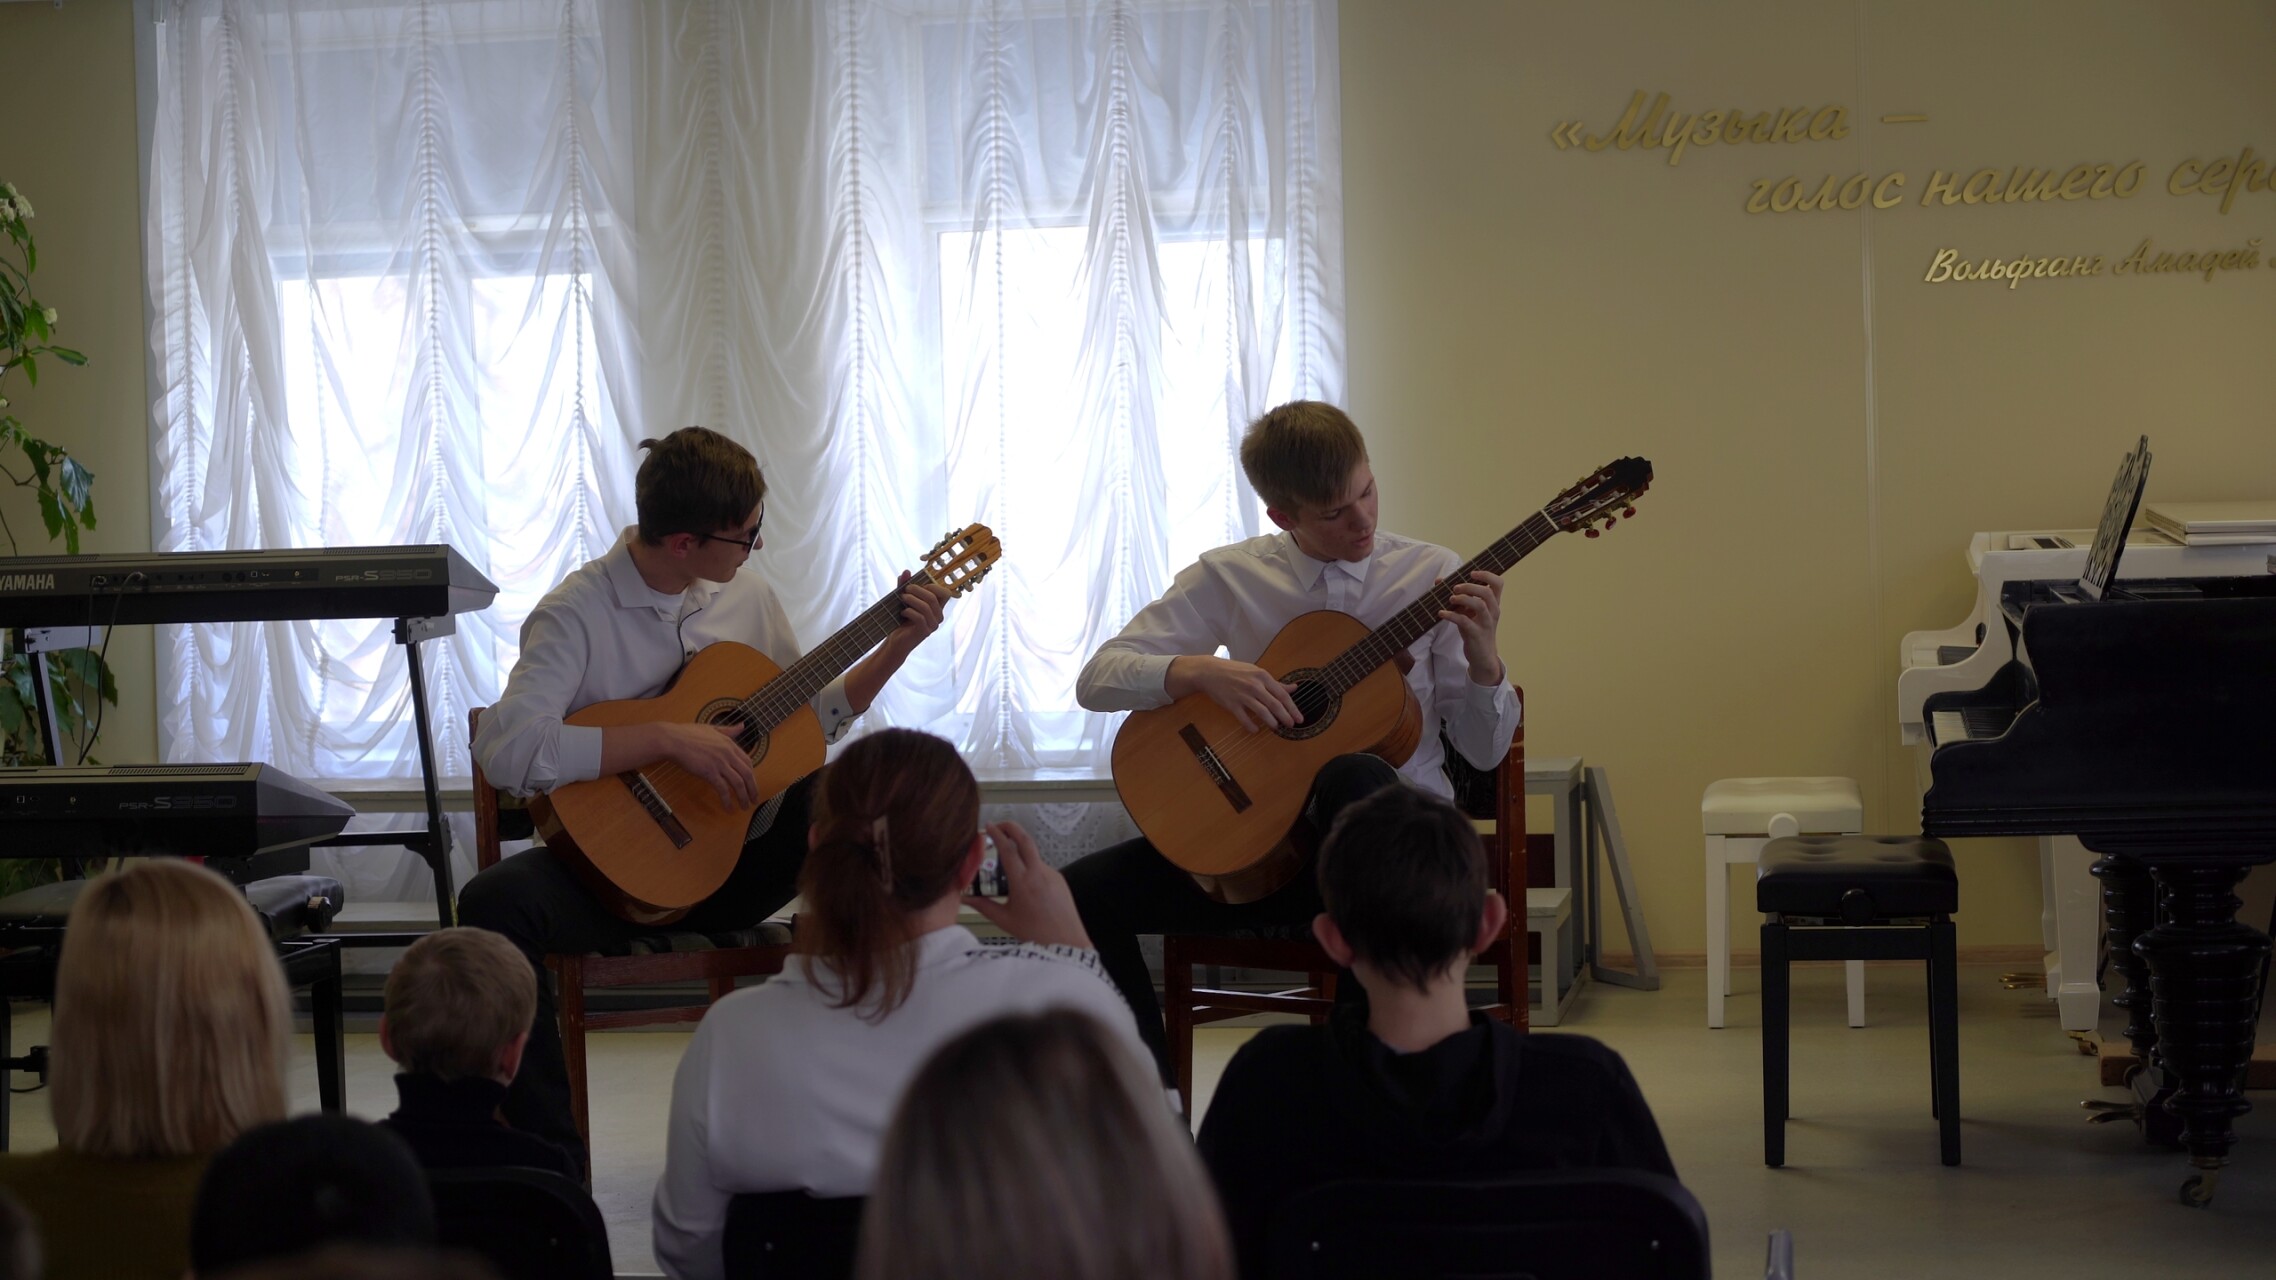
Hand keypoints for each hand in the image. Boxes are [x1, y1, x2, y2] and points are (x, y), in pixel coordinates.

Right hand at [657, 722, 758, 807]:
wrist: (672, 740)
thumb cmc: (687, 734)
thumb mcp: (712, 728)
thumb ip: (728, 730)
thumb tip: (742, 726)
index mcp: (729, 744)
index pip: (748, 761)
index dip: (752, 775)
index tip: (752, 783)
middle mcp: (727, 753)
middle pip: (747, 774)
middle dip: (752, 789)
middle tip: (754, 799)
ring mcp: (719, 763)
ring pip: (738, 783)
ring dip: (743, 797)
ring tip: (744, 806)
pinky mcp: (709, 772)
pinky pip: (723, 789)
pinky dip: (727, 800)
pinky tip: (728, 807)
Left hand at [887, 572, 950, 650]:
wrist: (896, 640)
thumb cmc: (901, 618)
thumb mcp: (903, 599)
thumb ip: (904, 585)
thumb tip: (906, 571)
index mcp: (937, 607)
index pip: (946, 593)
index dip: (934, 586)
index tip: (920, 585)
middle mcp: (938, 616)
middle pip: (934, 597)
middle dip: (918, 590)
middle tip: (906, 589)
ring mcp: (933, 625)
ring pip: (927, 607)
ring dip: (912, 600)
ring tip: (902, 598)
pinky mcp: (924, 632)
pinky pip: (920, 618)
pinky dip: (910, 612)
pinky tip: (903, 612)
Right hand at [963, 821, 1092, 948]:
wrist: (1066, 942)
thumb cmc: (1037, 933)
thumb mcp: (1005, 920)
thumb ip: (984, 906)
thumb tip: (966, 898)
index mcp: (1024, 882)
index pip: (1008, 850)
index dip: (997, 834)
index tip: (989, 826)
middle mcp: (1039, 874)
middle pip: (1025, 839)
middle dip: (1012, 827)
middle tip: (999, 825)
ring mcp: (1052, 874)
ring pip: (1033, 854)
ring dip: (1020, 850)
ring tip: (1005, 859)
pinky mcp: (1059, 879)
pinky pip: (1041, 867)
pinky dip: (1029, 866)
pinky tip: (1022, 880)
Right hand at [1168, 654, 1301, 733]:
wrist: (1210, 672)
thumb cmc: (1235, 671)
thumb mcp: (1257, 672)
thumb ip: (1276, 683)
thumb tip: (1294, 688)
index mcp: (1263, 676)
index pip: (1282, 695)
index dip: (1292, 708)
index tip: (1299, 718)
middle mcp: (1254, 685)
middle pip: (1275, 704)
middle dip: (1285, 717)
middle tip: (1291, 725)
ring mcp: (1243, 695)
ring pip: (1262, 711)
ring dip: (1271, 722)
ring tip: (1276, 727)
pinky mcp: (1231, 704)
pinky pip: (1244, 718)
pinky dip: (1250, 726)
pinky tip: (1255, 730)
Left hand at [1437, 569, 1505, 684]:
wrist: (1482, 656)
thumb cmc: (1475, 630)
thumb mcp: (1469, 612)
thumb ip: (1459, 597)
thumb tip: (1439, 581)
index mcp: (1493, 604)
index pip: (1498, 583)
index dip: (1486, 575)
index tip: (1472, 573)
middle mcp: (1493, 612)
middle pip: (1486, 592)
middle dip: (1469, 586)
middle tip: (1455, 588)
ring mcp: (1486, 623)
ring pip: (1479, 605)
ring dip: (1463, 599)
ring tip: (1450, 599)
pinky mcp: (1476, 635)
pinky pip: (1465, 621)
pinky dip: (1451, 615)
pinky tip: (1441, 613)